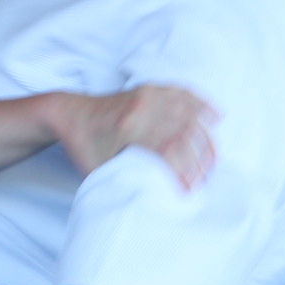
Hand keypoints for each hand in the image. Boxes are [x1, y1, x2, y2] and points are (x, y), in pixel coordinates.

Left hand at [48, 84, 219, 189]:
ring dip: (205, 137)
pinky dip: (202, 105)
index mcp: (128, 126)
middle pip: (184, 132)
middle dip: (199, 159)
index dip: (183, 172)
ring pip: (189, 113)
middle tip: (206, 180)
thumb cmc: (83, 146)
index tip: (189, 191)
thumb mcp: (99, 170)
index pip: (168, 150)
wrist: (69, 113)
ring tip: (214, 159)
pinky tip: (215, 118)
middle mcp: (142, 106)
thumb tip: (151, 196)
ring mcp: (148, 94)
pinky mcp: (150, 89)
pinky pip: (184, 94)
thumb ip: (125, 178)